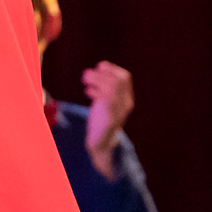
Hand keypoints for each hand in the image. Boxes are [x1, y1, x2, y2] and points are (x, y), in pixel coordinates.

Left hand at [82, 60, 133, 178]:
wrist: (101, 145)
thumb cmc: (99, 122)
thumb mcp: (104, 103)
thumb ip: (103, 90)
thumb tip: (94, 71)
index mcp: (126, 99)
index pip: (125, 77)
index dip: (112, 69)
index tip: (99, 67)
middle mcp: (126, 104)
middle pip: (119, 80)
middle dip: (102, 73)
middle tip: (87, 75)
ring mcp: (119, 111)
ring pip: (112, 87)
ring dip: (96, 79)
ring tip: (85, 80)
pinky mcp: (110, 118)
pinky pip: (106, 98)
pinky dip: (95, 91)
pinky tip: (87, 92)